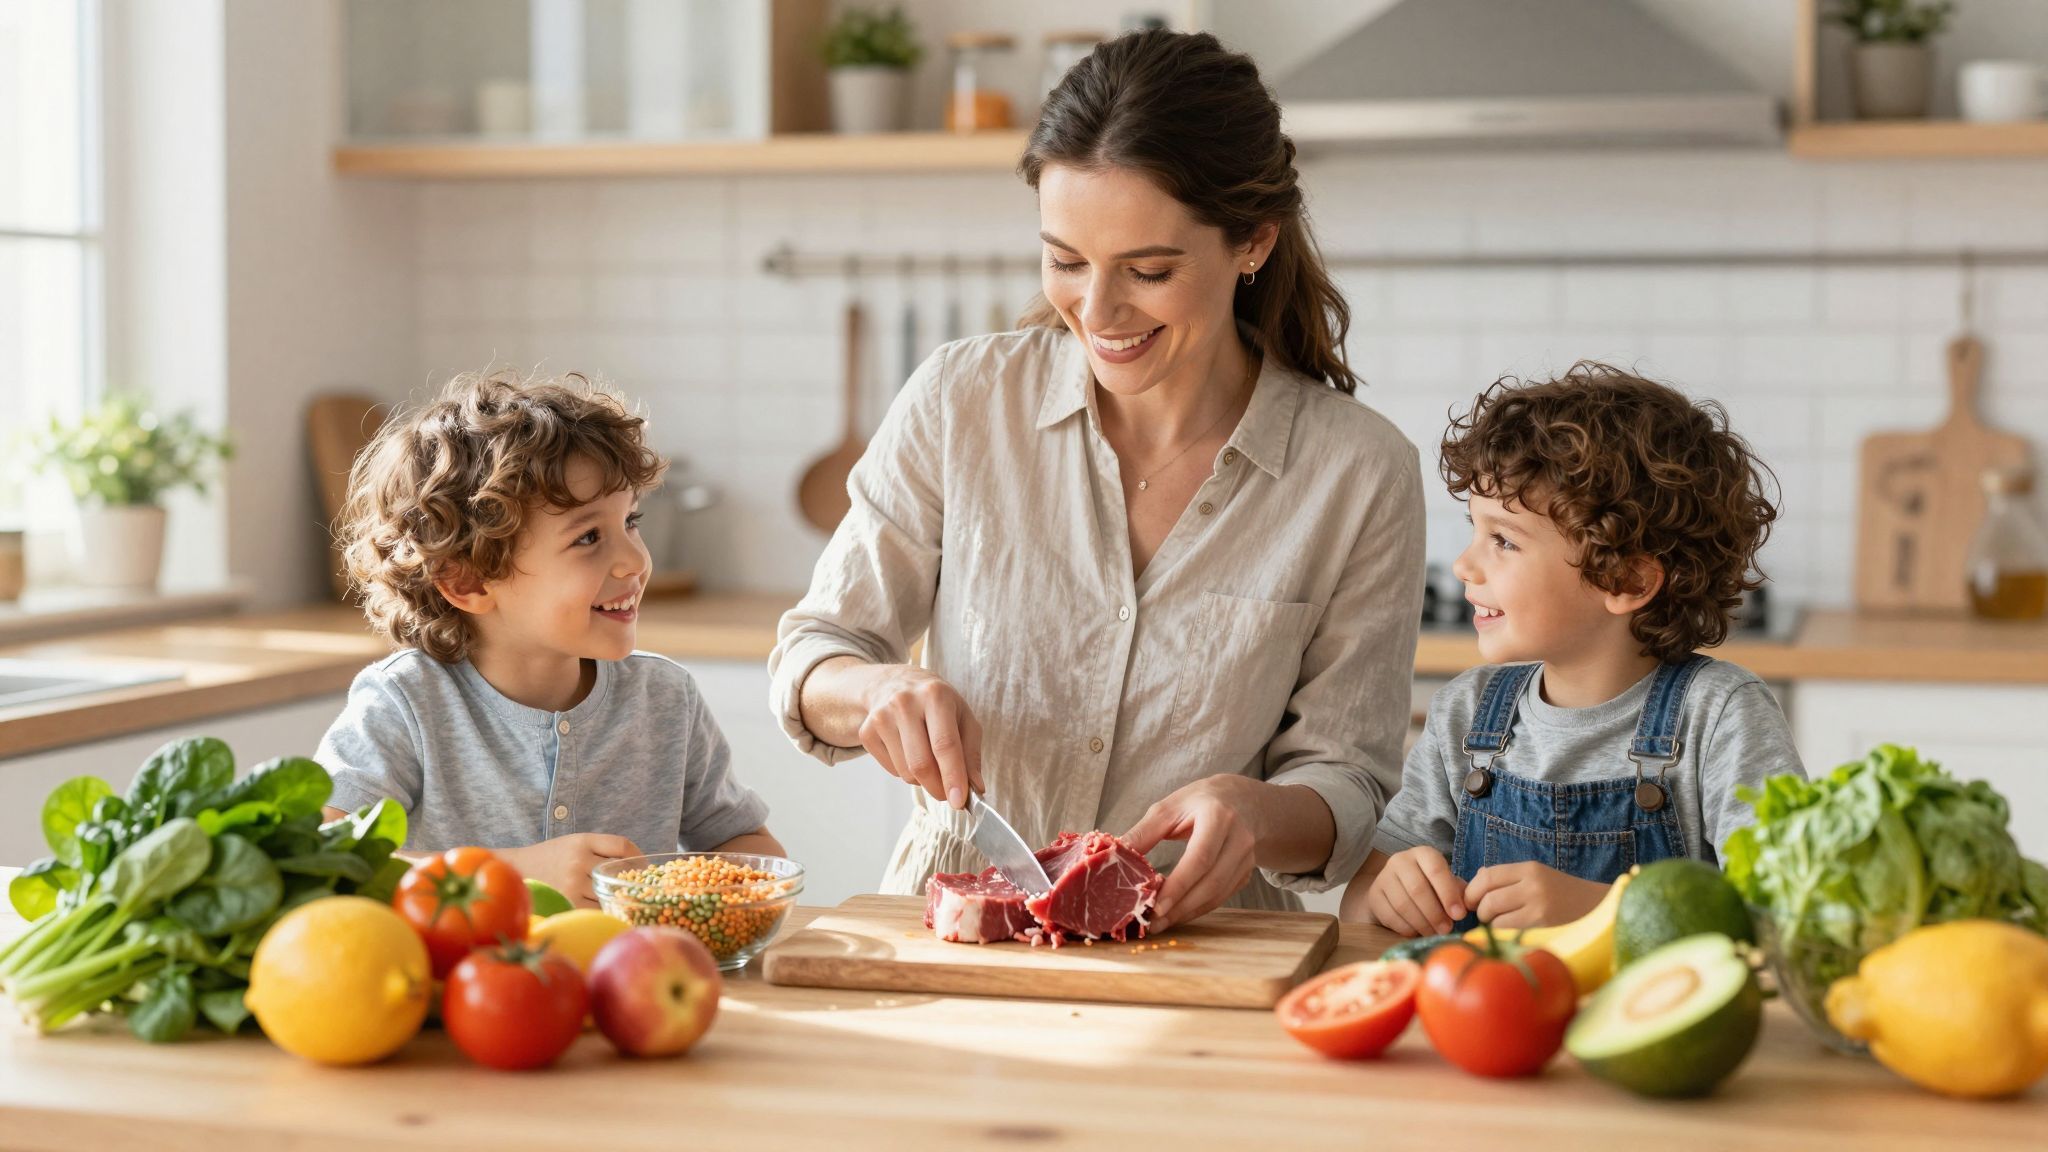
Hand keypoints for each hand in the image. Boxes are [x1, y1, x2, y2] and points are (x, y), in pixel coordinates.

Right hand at [498, 834, 640, 908]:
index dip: (638, 856)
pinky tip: (607, 911)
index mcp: (582, 841)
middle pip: (619, 871)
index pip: (622, 845)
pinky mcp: (567, 903)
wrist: (514, 871)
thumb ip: (600, 851)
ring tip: (625, 901)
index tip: (644, 866)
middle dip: (632, 880)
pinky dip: (605, 911)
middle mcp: (578, 860)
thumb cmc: (550, 858)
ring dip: (619, 898)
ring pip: (609, 892)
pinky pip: (597, 910)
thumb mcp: (574, 843)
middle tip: (640, 887)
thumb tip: (638, 865)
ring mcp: (572, 883)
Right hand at [857, 665, 984, 808]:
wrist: (894, 683)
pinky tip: (908, 751)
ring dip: (922, 780)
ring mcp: (881, 717)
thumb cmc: (937, 704)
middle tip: (948, 795)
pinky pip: (891, 770)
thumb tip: (975, 788)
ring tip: (928, 759)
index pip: (945, 744)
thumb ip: (971, 753)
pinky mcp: (866, 731)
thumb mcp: (963, 717)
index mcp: (935, 695)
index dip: (953, 776)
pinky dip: (905, 772)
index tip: (959, 801)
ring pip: (906, 772)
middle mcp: (905, 703)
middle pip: (921, 764)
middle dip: (938, 788)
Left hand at [1123, 775, 1261, 931]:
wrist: (1244, 800)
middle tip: (1152, 923)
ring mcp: (1247, 858)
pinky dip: (1198, 909)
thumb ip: (1144, 832)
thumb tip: (1114, 854)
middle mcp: (1239, 838)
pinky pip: (1221, 897)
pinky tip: (1178, 913)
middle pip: (1211, 882)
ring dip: (1188, 912)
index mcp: (1218, 816)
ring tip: (1160, 923)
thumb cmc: (1200, 801)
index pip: (1200, 857)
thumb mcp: (1170, 807)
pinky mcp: (1246, 873)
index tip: (1156, 907)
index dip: (1179, 885)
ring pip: (1218, 895)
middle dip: (1181, 907)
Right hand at [1363, 846, 1467, 936]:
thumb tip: (1473, 900)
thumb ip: (1460, 892)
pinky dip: (1406, 928)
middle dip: (1435, 913)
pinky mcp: (1374, 896)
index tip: (1459, 915)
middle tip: (1446, 929)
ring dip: (1422, 923)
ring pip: (1403, 904)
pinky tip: (1417, 932)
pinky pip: (1390, 916)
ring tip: (1434, 933)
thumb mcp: (1446, 885)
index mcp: (1423, 854)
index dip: (1448, 894)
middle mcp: (1400, 860)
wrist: (1396, 892)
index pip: (1436, 869)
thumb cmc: (1430, 889)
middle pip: (1418, 889)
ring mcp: (1384, 877)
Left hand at [1463, 862, 1609, 930]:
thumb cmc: (1560, 892)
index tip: (1470, 900)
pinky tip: (1508, 931)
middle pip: (1487, 897)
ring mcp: (1538, 905)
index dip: (1471, 890)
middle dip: (1478, 909)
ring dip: (1488, 922)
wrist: (1596, 907)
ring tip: (1496, 923)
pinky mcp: (1542, 925)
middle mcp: (1533, 884)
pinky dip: (1500, 932)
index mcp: (1529, 868)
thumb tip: (1476, 879)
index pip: (1487, 876)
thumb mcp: (1536, 875)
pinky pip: (1507, 929)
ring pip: (1494, 914)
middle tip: (1482, 915)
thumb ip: (1506, 877)